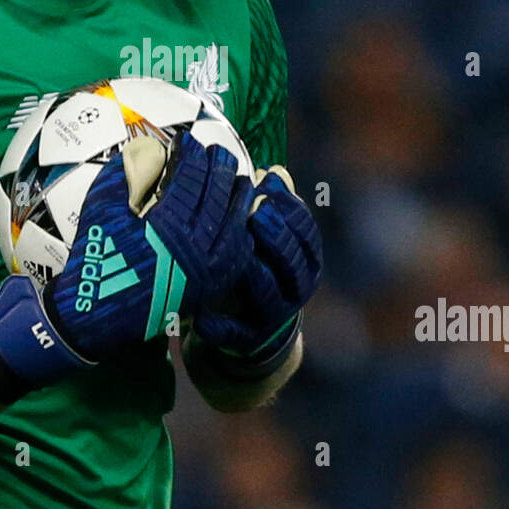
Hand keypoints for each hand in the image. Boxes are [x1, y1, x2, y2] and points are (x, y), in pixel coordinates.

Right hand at [0, 134, 251, 387]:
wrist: (96, 314)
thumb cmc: (96, 256)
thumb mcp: (101, 209)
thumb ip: (123, 174)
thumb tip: (145, 146)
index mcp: (167, 225)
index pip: (192, 179)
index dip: (193, 155)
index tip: (189, 141)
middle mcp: (194, 247)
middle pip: (218, 196)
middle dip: (220, 168)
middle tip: (217, 151)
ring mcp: (207, 270)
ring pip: (235, 224)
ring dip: (237, 197)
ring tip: (237, 177)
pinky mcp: (210, 287)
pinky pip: (237, 255)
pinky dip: (241, 232)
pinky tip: (239, 218)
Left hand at [192, 165, 321, 362]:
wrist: (251, 320)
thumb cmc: (257, 262)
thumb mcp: (266, 236)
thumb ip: (271, 206)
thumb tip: (274, 170)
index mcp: (304, 258)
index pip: (307, 231)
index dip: (291, 207)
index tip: (267, 184)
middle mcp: (296, 286)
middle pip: (295, 261)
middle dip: (277, 236)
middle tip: (256, 214)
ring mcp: (274, 314)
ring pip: (270, 295)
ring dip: (254, 275)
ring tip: (238, 257)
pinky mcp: (249, 338)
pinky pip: (237, 334)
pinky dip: (220, 327)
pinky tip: (202, 318)